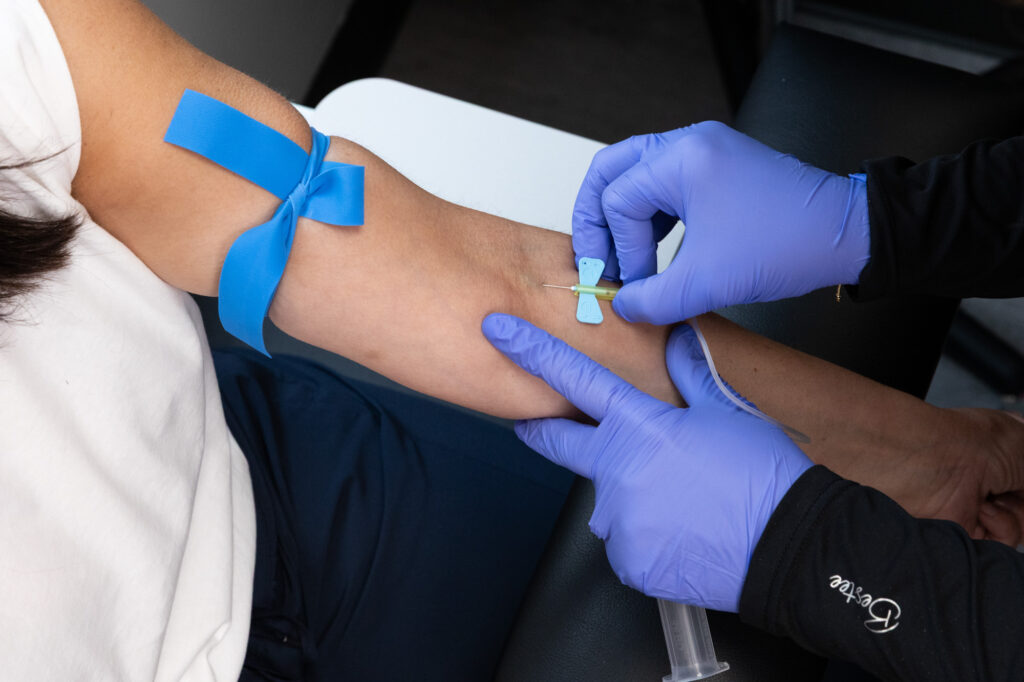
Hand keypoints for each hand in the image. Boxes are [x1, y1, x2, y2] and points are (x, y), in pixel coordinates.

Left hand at [482, 313, 812, 610]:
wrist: (792, 549)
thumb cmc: (763, 477)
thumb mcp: (727, 413)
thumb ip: (691, 374)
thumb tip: (677, 338)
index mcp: (639, 428)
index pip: (573, 378)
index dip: (531, 351)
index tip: (498, 331)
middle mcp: (617, 473)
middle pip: (560, 444)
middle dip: (543, 430)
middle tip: (536, 425)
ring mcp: (619, 522)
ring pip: (607, 501)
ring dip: (628, 497)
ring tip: (680, 503)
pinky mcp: (629, 562)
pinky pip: (626, 542)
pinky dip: (645, 537)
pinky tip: (681, 534)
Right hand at [571, 121, 870, 323]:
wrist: (847, 236)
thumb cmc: (788, 244)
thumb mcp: (708, 282)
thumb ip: (653, 299)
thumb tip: (623, 306)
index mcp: (682, 158)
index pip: (618, 200)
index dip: (619, 248)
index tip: (634, 284)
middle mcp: (688, 143)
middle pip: (610, 170)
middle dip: (595, 217)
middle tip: (593, 257)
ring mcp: (704, 151)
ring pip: (634, 174)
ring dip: (622, 217)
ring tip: (623, 257)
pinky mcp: (718, 168)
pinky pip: (663, 184)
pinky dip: (649, 216)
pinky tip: (653, 248)